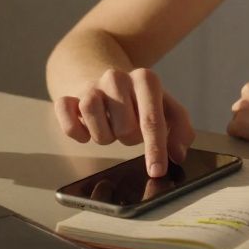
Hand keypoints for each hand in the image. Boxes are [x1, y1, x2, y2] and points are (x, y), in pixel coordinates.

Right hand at [54, 67, 195, 177]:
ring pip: (95, 122)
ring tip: (109, 127)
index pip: (152, 119)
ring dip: (104, 135)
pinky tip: (86, 130)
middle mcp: (117, 78)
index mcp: (145, 79)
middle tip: (128, 127)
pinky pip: (68, 122)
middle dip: (129, 137)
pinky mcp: (68, 98)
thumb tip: (178, 153)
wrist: (103, 77)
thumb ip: (180, 128)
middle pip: (125, 127)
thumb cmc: (138, 100)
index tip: (157, 171)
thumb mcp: (165, 107)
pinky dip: (76, 132)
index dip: (155, 148)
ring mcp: (91, 87)